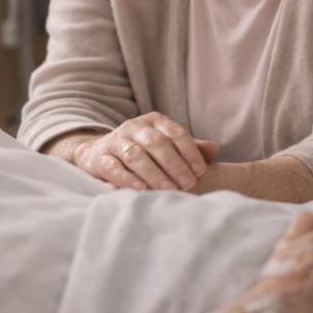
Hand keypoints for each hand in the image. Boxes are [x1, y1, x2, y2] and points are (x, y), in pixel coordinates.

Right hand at [73, 113, 218, 191]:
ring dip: (153, 174)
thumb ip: (190, 148)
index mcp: (154, 122)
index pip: (175, 133)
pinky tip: (140, 190)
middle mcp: (133, 127)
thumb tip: (213, 149)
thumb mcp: (166, 147)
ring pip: (135, 155)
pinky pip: (113, 167)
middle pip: (156, 143)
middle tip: (188, 185)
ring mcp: (114, 141)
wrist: (99, 156)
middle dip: (174, 165)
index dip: (189, 152)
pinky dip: (126, 179)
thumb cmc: (143, 154)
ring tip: (168, 190)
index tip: (201, 172)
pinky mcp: (99, 158)